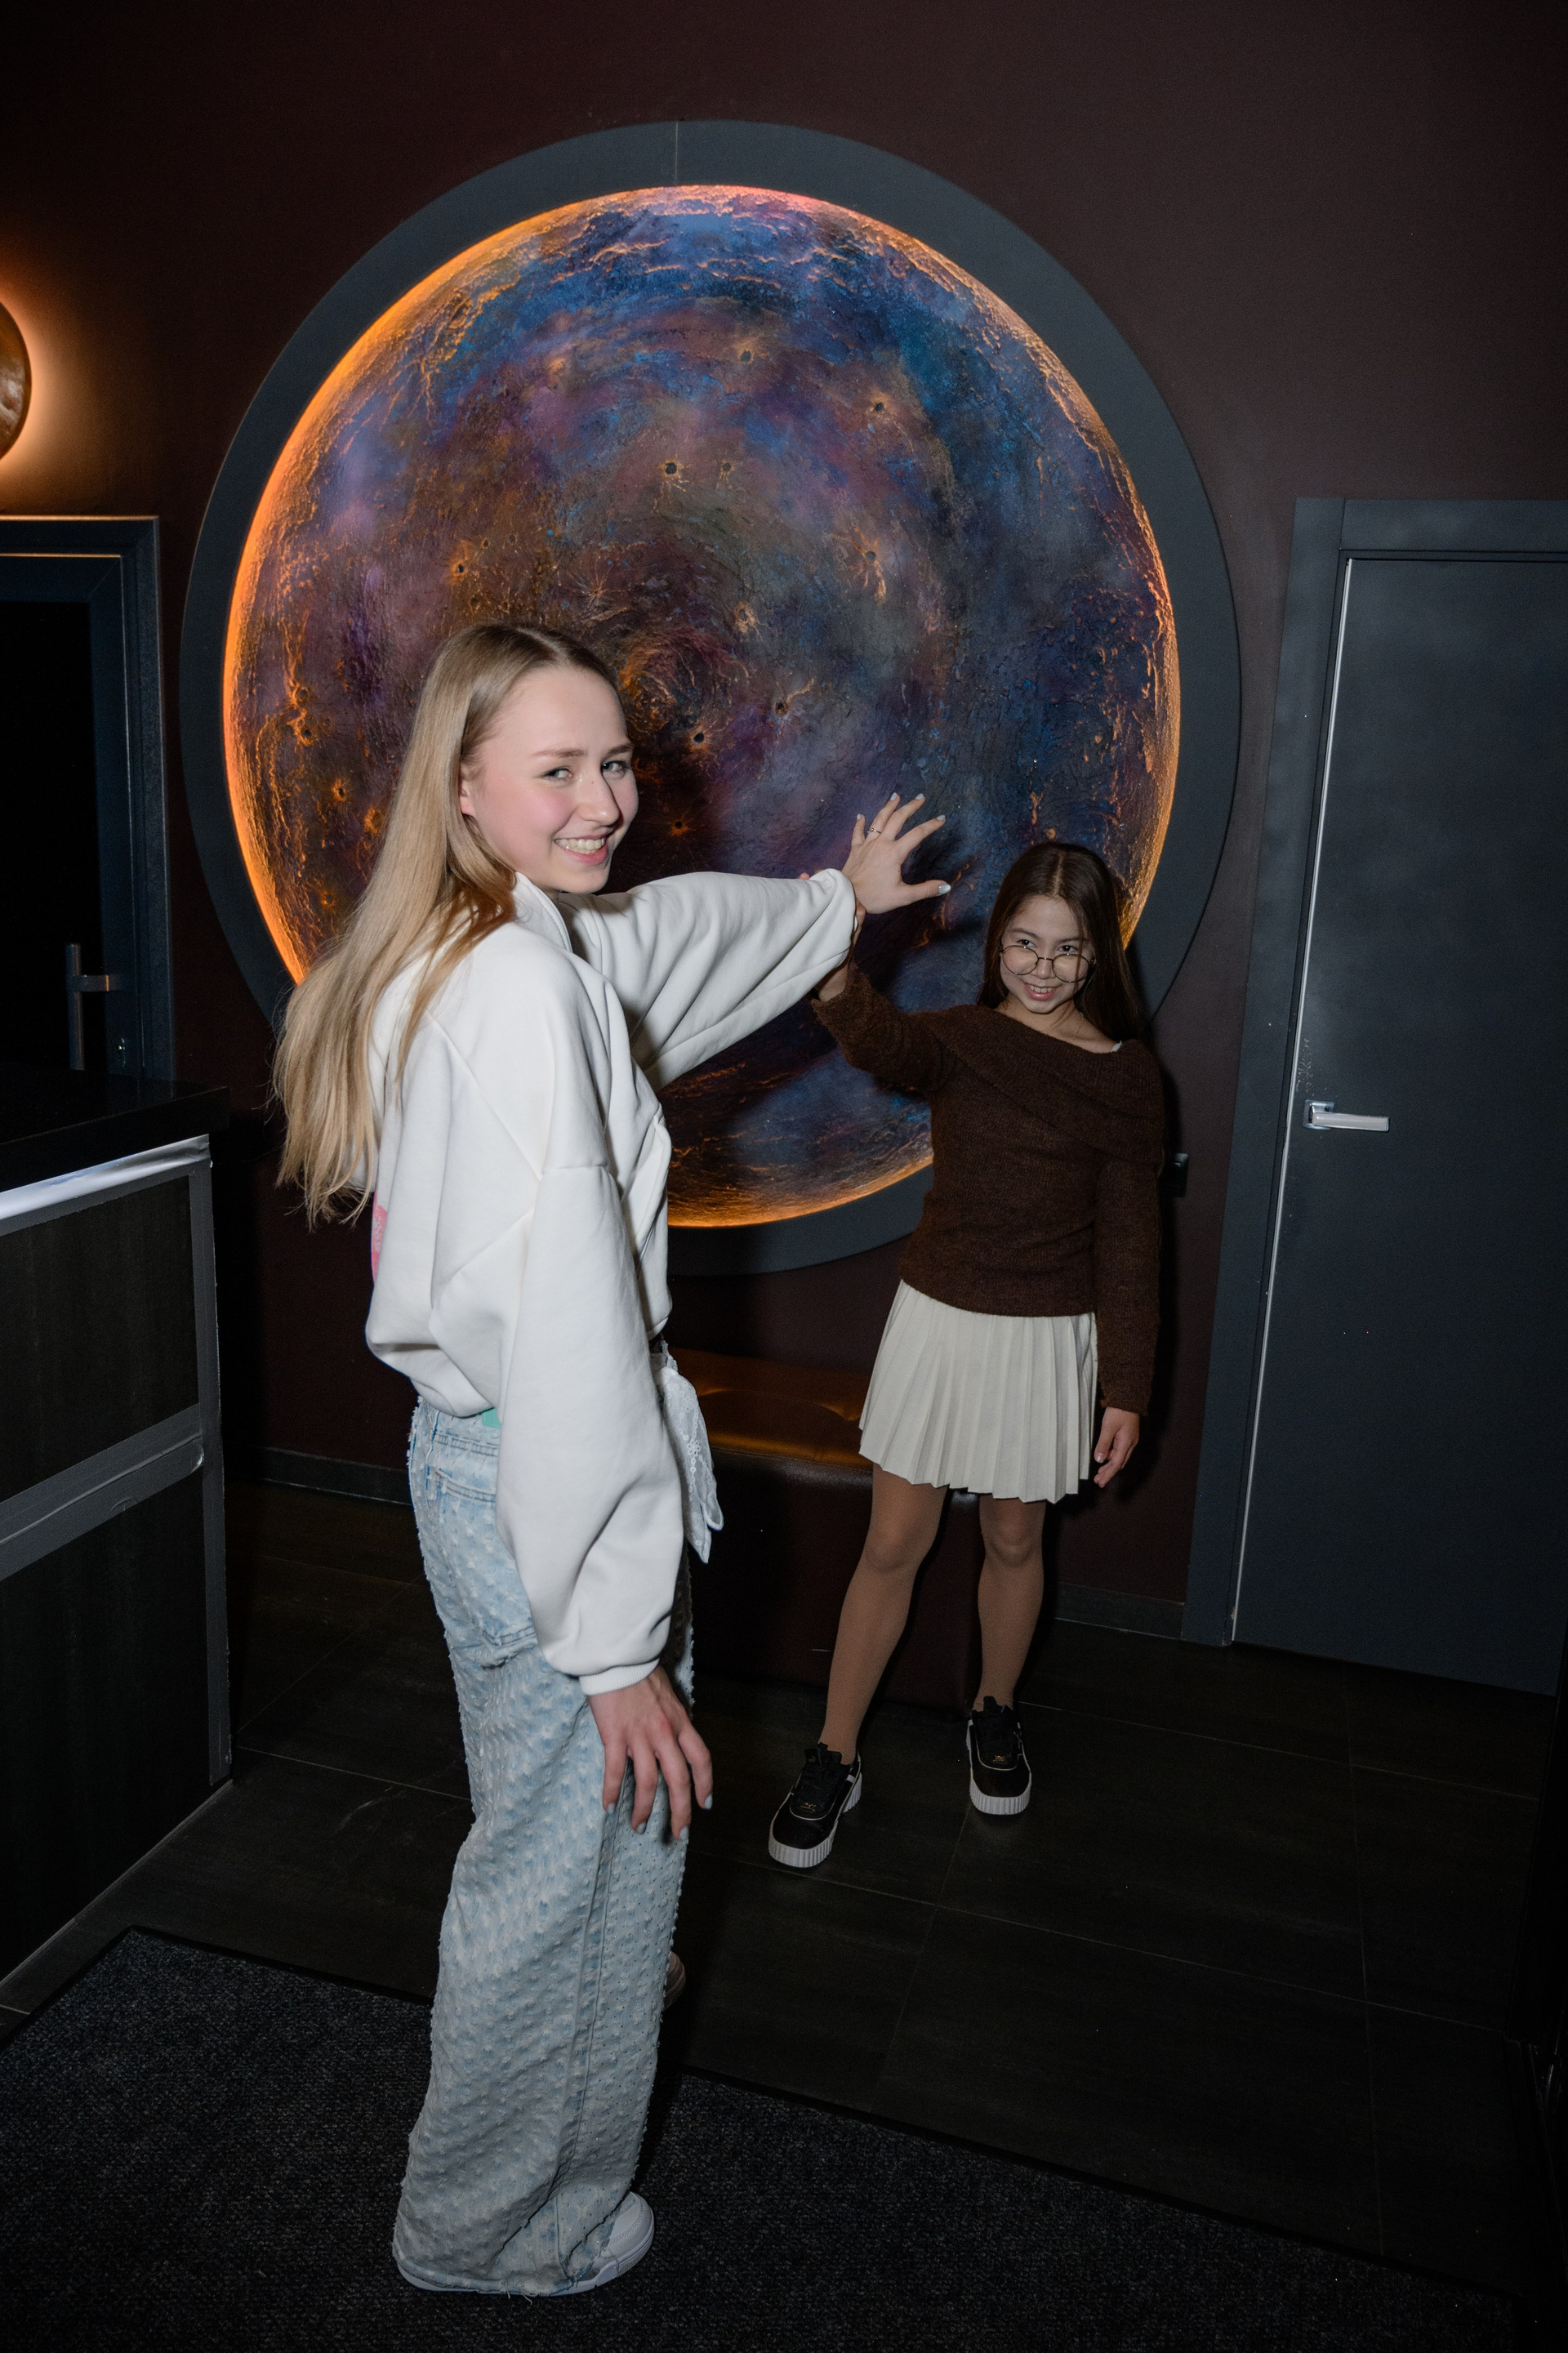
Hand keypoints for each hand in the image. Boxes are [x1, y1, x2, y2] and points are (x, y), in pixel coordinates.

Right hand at [588, 1665, 712, 1835]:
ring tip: (640, 1827)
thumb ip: (674, 1721)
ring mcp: (640, 1736)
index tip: (705, 1805)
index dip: (705, 1785)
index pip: (701, 1760)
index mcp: (681, 1722)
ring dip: (645, 1810)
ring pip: (649, 1783)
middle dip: (681, 1812)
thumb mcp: (669, 1697)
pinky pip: (616, 1772)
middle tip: (679, 1833)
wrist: (618, 1656)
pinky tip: (609, 1807)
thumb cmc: (642, 1673)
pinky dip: (613, 1792)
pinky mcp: (615, 1736)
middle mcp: (665, 1733)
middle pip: (679, 1780)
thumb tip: (675, 1741)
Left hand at [841, 793, 949, 914]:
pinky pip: (857, 833)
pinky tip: (861, 816)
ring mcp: (867, 845)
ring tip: (896, 796)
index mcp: (894, 853)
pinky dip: (859, 823)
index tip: (941, 818)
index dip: (931, 825)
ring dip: (888, 807)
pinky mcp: (855, 850)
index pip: (917, 834)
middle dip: (910, 807)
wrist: (847, 897)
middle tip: (920, 798)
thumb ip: (925, 890)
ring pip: (879, 820)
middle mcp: (881, 844)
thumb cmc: (874, 898)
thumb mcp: (903, 896)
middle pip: (897, 819)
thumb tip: (945, 887)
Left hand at [1093, 1407, 1139, 1487]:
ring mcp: (1130, 1440)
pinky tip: (1105, 1458)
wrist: (1129, 1397)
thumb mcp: (1108, 1427)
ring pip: (1120, 1458)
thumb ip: (1103, 1444)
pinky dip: (1112, 1457)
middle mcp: (1130, 1444)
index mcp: (1126, 1443)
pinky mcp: (1128, 1435)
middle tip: (1099, 1481)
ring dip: (1110, 1465)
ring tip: (1100, 1472)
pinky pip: (1120, 1450)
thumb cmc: (1119, 1410)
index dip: (1108, 1474)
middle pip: (1119, 1463)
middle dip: (1109, 1473)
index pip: (1116, 1464)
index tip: (1101, 1482)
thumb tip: (1099, 1460)